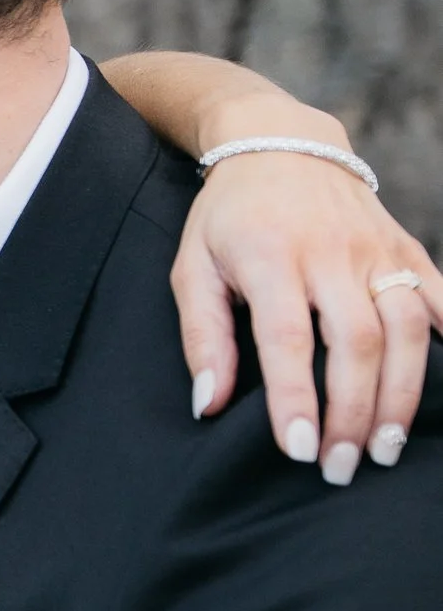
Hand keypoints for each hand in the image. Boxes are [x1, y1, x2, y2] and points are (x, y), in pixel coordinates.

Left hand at [175, 151, 442, 479]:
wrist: (280, 143)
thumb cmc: (228, 217)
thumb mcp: (192, 266)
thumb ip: (202, 336)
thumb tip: (207, 405)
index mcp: (270, 257)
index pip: (288, 338)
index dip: (296, 397)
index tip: (299, 450)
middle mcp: (331, 253)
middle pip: (357, 341)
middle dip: (352, 411)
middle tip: (340, 468)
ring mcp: (376, 249)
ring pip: (405, 327)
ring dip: (402, 393)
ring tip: (386, 448)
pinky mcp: (405, 247)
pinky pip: (440, 294)